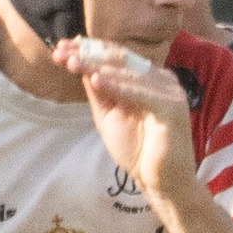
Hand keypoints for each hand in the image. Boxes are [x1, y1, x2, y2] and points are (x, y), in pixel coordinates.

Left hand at [52, 38, 197, 207]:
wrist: (160, 181)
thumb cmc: (137, 151)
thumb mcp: (109, 116)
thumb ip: (100, 92)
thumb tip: (82, 63)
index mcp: (147, 78)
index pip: (115, 58)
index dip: (88, 51)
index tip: (60, 50)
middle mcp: (160, 79)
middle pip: (121, 59)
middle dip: (89, 54)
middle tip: (63, 50)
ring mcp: (169, 91)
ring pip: (129, 72)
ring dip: (99, 66)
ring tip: (74, 62)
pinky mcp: (172, 107)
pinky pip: (142, 92)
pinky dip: (119, 86)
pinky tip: (97, 80)